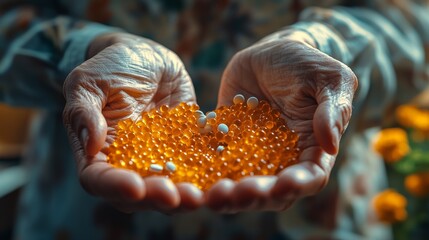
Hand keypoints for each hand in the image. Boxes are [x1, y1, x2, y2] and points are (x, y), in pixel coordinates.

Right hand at [63, 33, 203, 212]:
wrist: (146, 57)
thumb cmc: (111, 67)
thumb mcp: (89, 82)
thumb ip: (84, 111)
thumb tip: (92, 145)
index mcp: (99, 153)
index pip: (99, 180)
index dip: (116, 187)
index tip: (136, 186)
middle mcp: (130, 163)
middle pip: (139, 194)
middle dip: (157, 198)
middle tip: (175, 196)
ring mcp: (161, 158)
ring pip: (172, 186)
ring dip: (185, 195)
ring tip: (199, 194)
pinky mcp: (187, 149)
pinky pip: (199, 165)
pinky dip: (209, 174)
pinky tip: (223, 175)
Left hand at [206, 30, 357, 211]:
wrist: (269, 53)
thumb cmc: (306, 63)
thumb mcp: (328, 78)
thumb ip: (333, 109)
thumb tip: (331, 145)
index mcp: (312, 148)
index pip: (310, 176)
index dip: (298, 185)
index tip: (283, 185)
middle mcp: (282, 158)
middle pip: (272, 191)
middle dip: (255, 196)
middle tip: (236, 194)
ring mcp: (252, 154)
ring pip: (241, 184)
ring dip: (227, 195)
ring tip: (212, 194)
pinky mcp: (227, 143)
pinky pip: (214, 163)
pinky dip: (204, 173)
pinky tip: (191, 177)